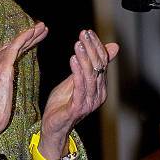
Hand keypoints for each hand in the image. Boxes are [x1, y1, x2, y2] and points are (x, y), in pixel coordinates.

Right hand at [0, 22, 48, 148]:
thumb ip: (0, 85)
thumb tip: (6, 85)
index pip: (5, 53)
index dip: (20, 45)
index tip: (32, 39)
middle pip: (10, 46)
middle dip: (27, 37)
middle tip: (40, 28)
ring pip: (15, 45)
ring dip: (30, 35)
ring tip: (42, 28)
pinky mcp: (2, 68)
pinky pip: (15, 48)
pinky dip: (25, 37)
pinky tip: (34, 31)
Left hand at [39, 29, 118, 159]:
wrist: (53, 127)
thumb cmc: (62, 104)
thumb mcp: (74, 81)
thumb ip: (86, 66)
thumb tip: (106, 48)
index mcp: (98, 87)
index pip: (102, 63)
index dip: (96, 46)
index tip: (88, 32)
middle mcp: (97, 95)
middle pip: (98, 67)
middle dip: (91, 48)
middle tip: (83, 34)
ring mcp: (89, 102)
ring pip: (90, 76)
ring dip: (84, 58)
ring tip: (78, 44)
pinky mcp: (78, 108)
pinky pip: (79, 87)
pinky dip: (77, 72)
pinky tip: (73, 59)